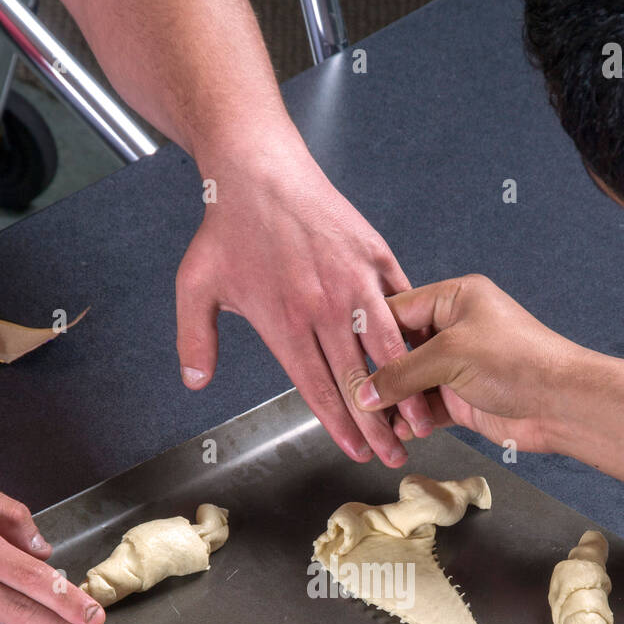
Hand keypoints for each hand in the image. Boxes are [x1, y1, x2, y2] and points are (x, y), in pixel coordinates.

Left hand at [175, 141, 435, 465]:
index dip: (340, 426)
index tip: (356, 452)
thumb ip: (195, 339)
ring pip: (388, 349)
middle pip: (358, 381)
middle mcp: (322, 308)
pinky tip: (428, 361)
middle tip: (393, 457)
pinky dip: (415, 335)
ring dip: (408, 389)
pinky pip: (402, 303)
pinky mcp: (374, 255)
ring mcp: (353, 281)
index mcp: (284, 323)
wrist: (256, 166)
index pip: (318, 388)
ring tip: (422, 421)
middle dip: (378, 426)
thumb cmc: (227, 226)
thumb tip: (195, 382)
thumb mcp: (195, 286)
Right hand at [350, 273, 582, 452]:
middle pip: (399, 350)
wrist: (560, 404)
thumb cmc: (518, 361)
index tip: (340, 352)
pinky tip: (395, 431)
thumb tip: (364, 391)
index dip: (369, 333)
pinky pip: (424, 408)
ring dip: (392, 403)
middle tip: (352, 393)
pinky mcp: (461, 398)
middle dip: (378, 375)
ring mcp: (458, 365)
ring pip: (410, 383)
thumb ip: (402, 373)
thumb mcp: (451, 355)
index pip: (396, 311)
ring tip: (370, 419)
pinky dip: (409, 420)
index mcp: (454, 298)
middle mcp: (454, 328)